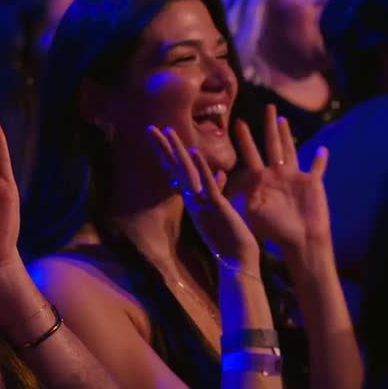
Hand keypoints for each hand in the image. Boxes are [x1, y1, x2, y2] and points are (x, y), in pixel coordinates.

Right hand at [147, 126, 259, 272]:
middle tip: (151, 128)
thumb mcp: (222, 208)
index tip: (159, 135)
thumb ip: (219, 189)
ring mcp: (202, 202)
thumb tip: (220, 173)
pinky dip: (200, 168)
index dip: (167, 153)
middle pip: (174, 168)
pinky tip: (193, 152)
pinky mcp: (215, 206)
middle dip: (163, 148)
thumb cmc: (231, 236)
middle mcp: (193, 199)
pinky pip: (206, 185)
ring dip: (177, 152)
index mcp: (194, 198)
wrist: (237, 260)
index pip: (177, 171)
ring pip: (186, 173)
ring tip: (168, 132)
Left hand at [224, 105, 331, 253]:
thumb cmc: (274, 230)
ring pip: (292, 150)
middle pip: (273, 145)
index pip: (251, 155)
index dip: (245, 139)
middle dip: (269, 126)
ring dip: (288, 135)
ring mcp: (295, 177)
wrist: (299, 241)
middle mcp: (277, 175)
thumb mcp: (252, 211)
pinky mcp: (313, 182)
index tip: (237, 122)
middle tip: (267, 107)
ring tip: (283, 119)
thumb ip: (240, 195)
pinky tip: (323, 149)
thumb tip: (224, 183)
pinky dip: (321, 159)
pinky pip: (318, 168)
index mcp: (262, 180)